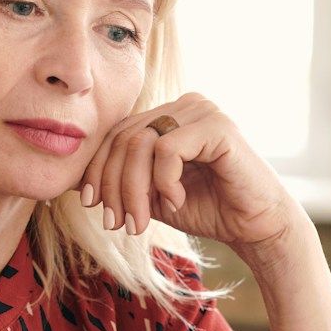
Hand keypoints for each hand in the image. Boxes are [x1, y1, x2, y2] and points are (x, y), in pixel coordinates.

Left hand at [77, 92, 300, 254]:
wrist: (255, 226)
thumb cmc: (208, 208)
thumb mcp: (152, 194)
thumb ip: (123, 180)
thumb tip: (74, 180)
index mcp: (168, 115)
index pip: (117, 133)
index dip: (97, 169)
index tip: (91, 205)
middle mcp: (183, 105)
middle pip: (123, 138)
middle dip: (112, 185)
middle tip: (114, 222)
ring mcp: (201, 111)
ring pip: (141, 143)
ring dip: (133, 189)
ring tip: (140, 222)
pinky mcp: (217, 126)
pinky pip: (167, 149)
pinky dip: (164, 181)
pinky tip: (175, 201)